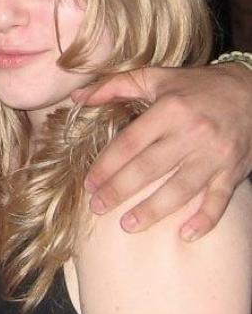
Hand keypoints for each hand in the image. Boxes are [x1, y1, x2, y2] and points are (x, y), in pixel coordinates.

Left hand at [72, 63, 251, 240]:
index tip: (89, 183)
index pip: (130, 142)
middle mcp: (192, 132)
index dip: (106, 165)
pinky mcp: (234, 171)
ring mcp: (215, 155)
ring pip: (180, 189)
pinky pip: (219, 200)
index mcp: (170, 109)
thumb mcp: (157, 78)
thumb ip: (116, 85)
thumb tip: (78, 96)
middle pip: (149, 168)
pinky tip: (185, 235)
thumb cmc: (198, 87)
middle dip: (119, 191)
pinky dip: (205, 220)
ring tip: (128, 225)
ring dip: (152, 210)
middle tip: (97, 207)